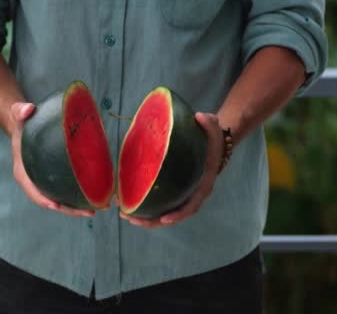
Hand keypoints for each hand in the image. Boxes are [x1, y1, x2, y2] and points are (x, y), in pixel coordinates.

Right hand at [10, 102, 94, 216]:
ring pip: (62, 200)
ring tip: (100, 207)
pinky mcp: (56, 179)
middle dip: (70, 210)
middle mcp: (35, 182)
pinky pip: (68, 191)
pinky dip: (81, 195)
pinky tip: (98, 196)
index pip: (33, 192)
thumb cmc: (23, 123)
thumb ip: (21, 112)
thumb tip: (28, 109)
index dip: (44, 200)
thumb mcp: (19, 116)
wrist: (25, 126)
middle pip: (52, 202)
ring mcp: (46, 182)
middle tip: (91, 211)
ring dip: (80, 207)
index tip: (57, 206)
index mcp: (24, 173)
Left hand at [120, 112, 223, 227]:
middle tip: (131, 218)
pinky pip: (158, 202)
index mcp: (201, 186)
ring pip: (162, 212)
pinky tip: (126, 201)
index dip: (178, 214)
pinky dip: (144, 204)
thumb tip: (199, 116)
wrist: (213, 145)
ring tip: (123, 213)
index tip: (164, 218)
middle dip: (151, 220)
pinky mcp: (172, 190)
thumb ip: (208, 123)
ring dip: (143, 216)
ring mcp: (181, 194)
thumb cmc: (212, 140)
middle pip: (172, 215)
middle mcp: (191, 195)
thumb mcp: (213, 129)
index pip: (191, 206)